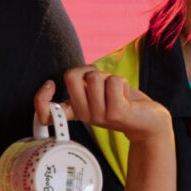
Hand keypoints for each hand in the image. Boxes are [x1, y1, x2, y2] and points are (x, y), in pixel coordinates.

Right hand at [35, 67, 171, 145]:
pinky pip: (112, 82)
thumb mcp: (97, 89)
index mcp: (77, 110)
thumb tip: (74, 73)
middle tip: (102, 82)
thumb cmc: (122, 99)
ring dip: (109, 77)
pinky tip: (126, 96)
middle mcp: (85, 116)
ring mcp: (99, 116)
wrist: (149, 120)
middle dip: (88, 70)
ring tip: (117, 92)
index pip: (46, 113)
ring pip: (93, 77)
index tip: (50, 85)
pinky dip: (121, 82)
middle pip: (71, 77)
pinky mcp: (115, 114)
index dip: (41, 98)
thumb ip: (82, 81)